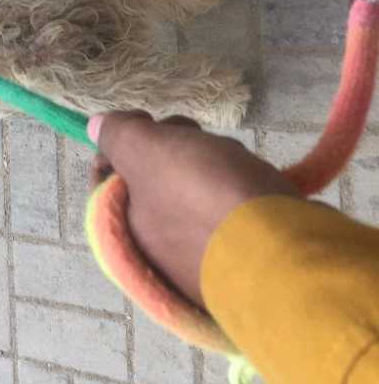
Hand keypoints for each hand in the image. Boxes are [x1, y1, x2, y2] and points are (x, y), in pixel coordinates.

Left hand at [88, 112, 300, 307]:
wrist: (288, 254)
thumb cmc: (204, 196)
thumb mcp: (146, 151)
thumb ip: (117, 135)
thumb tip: (95, 127)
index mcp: (122, 233)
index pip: (104, 178)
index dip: (121, 142)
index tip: (144, 124)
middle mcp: (155, 254)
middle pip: (153, 178)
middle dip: (174, 148)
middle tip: (191, 136)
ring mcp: (201, 259)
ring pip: (195, 189)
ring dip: (212, 162)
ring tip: (231, 159)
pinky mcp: (242, 258)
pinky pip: (230, 208)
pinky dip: (239, 185)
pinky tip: (252, 176)